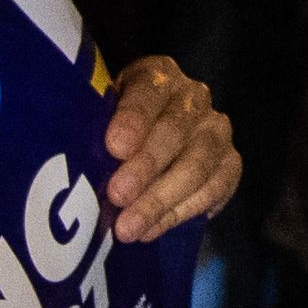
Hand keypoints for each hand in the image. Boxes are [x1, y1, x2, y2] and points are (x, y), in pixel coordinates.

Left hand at [104, 56, 240, 240]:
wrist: (157, 151)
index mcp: (158, 76)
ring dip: (160, 198)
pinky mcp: (230, 163)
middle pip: (174, 128)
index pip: (149, 89)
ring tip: (129, 227)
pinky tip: (152, 230)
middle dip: (145, 165)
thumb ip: (96, 135)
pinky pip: (214, 187)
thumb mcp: (104, 123)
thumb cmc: (119, 135)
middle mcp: (193, 97)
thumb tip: (78, 169)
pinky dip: (181, 212)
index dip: (133, 118)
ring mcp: (215, 129)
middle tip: (117, 194)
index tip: (114, 146)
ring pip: (197, 162)